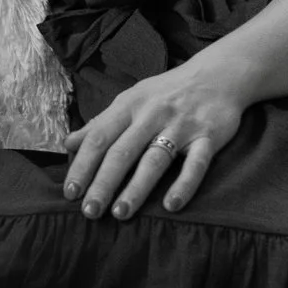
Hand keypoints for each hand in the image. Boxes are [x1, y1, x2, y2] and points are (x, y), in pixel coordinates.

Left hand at [60, 60, 248, 219]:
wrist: (219, 74)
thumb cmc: (167, 92)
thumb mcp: (131, 99)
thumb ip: (101, 123)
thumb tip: (68, 144)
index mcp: (129, 105)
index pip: (99, 138)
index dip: (83, 165)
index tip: (70, 192)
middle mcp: (152, 114)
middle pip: (122, 152)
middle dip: (103, 183)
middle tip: (89, 211)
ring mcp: (181, 126)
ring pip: (155, 159)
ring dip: (136, 188)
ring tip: (120, 213)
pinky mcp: (209, 137)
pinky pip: (196, 164)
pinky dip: (184, 184)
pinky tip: (171, 205)